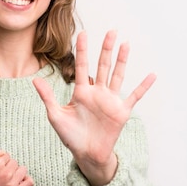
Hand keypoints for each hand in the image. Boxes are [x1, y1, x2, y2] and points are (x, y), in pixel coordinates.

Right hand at [0, 146, 33, 185]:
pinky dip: (25, 180)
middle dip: (7, 165)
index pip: (6, 155)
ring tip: (7, 177)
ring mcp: (11, 185)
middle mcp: (6, 174)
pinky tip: (17, 181)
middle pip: (14, 162)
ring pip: (22, 171)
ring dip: (16, 172)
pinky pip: (29, 183)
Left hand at [33, 30, 155, 185]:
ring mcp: (110, 101)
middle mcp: (97, 92)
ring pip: (117, 75)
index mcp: (81, 92)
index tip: (83, 33)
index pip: (82, 66)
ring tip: (126, 44)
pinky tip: (152, 75)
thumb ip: (48, 97)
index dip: (83, 50)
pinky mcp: (121, 112)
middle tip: (111, 31)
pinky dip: (143, 86)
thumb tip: (34, 80)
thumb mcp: (56, 115)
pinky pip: (134, 96)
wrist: (86, 154)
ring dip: (122, 60)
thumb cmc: (70, 136)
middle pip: (102, 66)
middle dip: (106, 49)